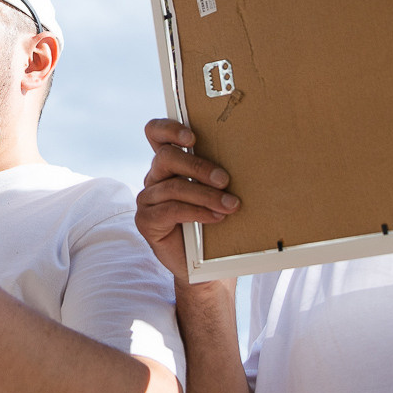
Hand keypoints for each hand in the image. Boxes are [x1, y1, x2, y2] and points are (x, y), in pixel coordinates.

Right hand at [136, 119, 239, 280]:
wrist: (202, 263)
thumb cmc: (212, 221)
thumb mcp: (214, 192)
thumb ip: (215, 174)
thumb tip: (247, 158)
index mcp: (169, 163)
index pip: (155, 133)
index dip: (169, 129)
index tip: (192, 138)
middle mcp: (154, 177)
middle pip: (166, 157)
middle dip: (198, 166)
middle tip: (224, 179)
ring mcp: (147, 199)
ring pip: (174, 187)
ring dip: (206, 195)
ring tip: (231, 205)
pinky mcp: (146, 220)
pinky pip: (170, 210)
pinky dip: (197, 212)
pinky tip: (215, 217)